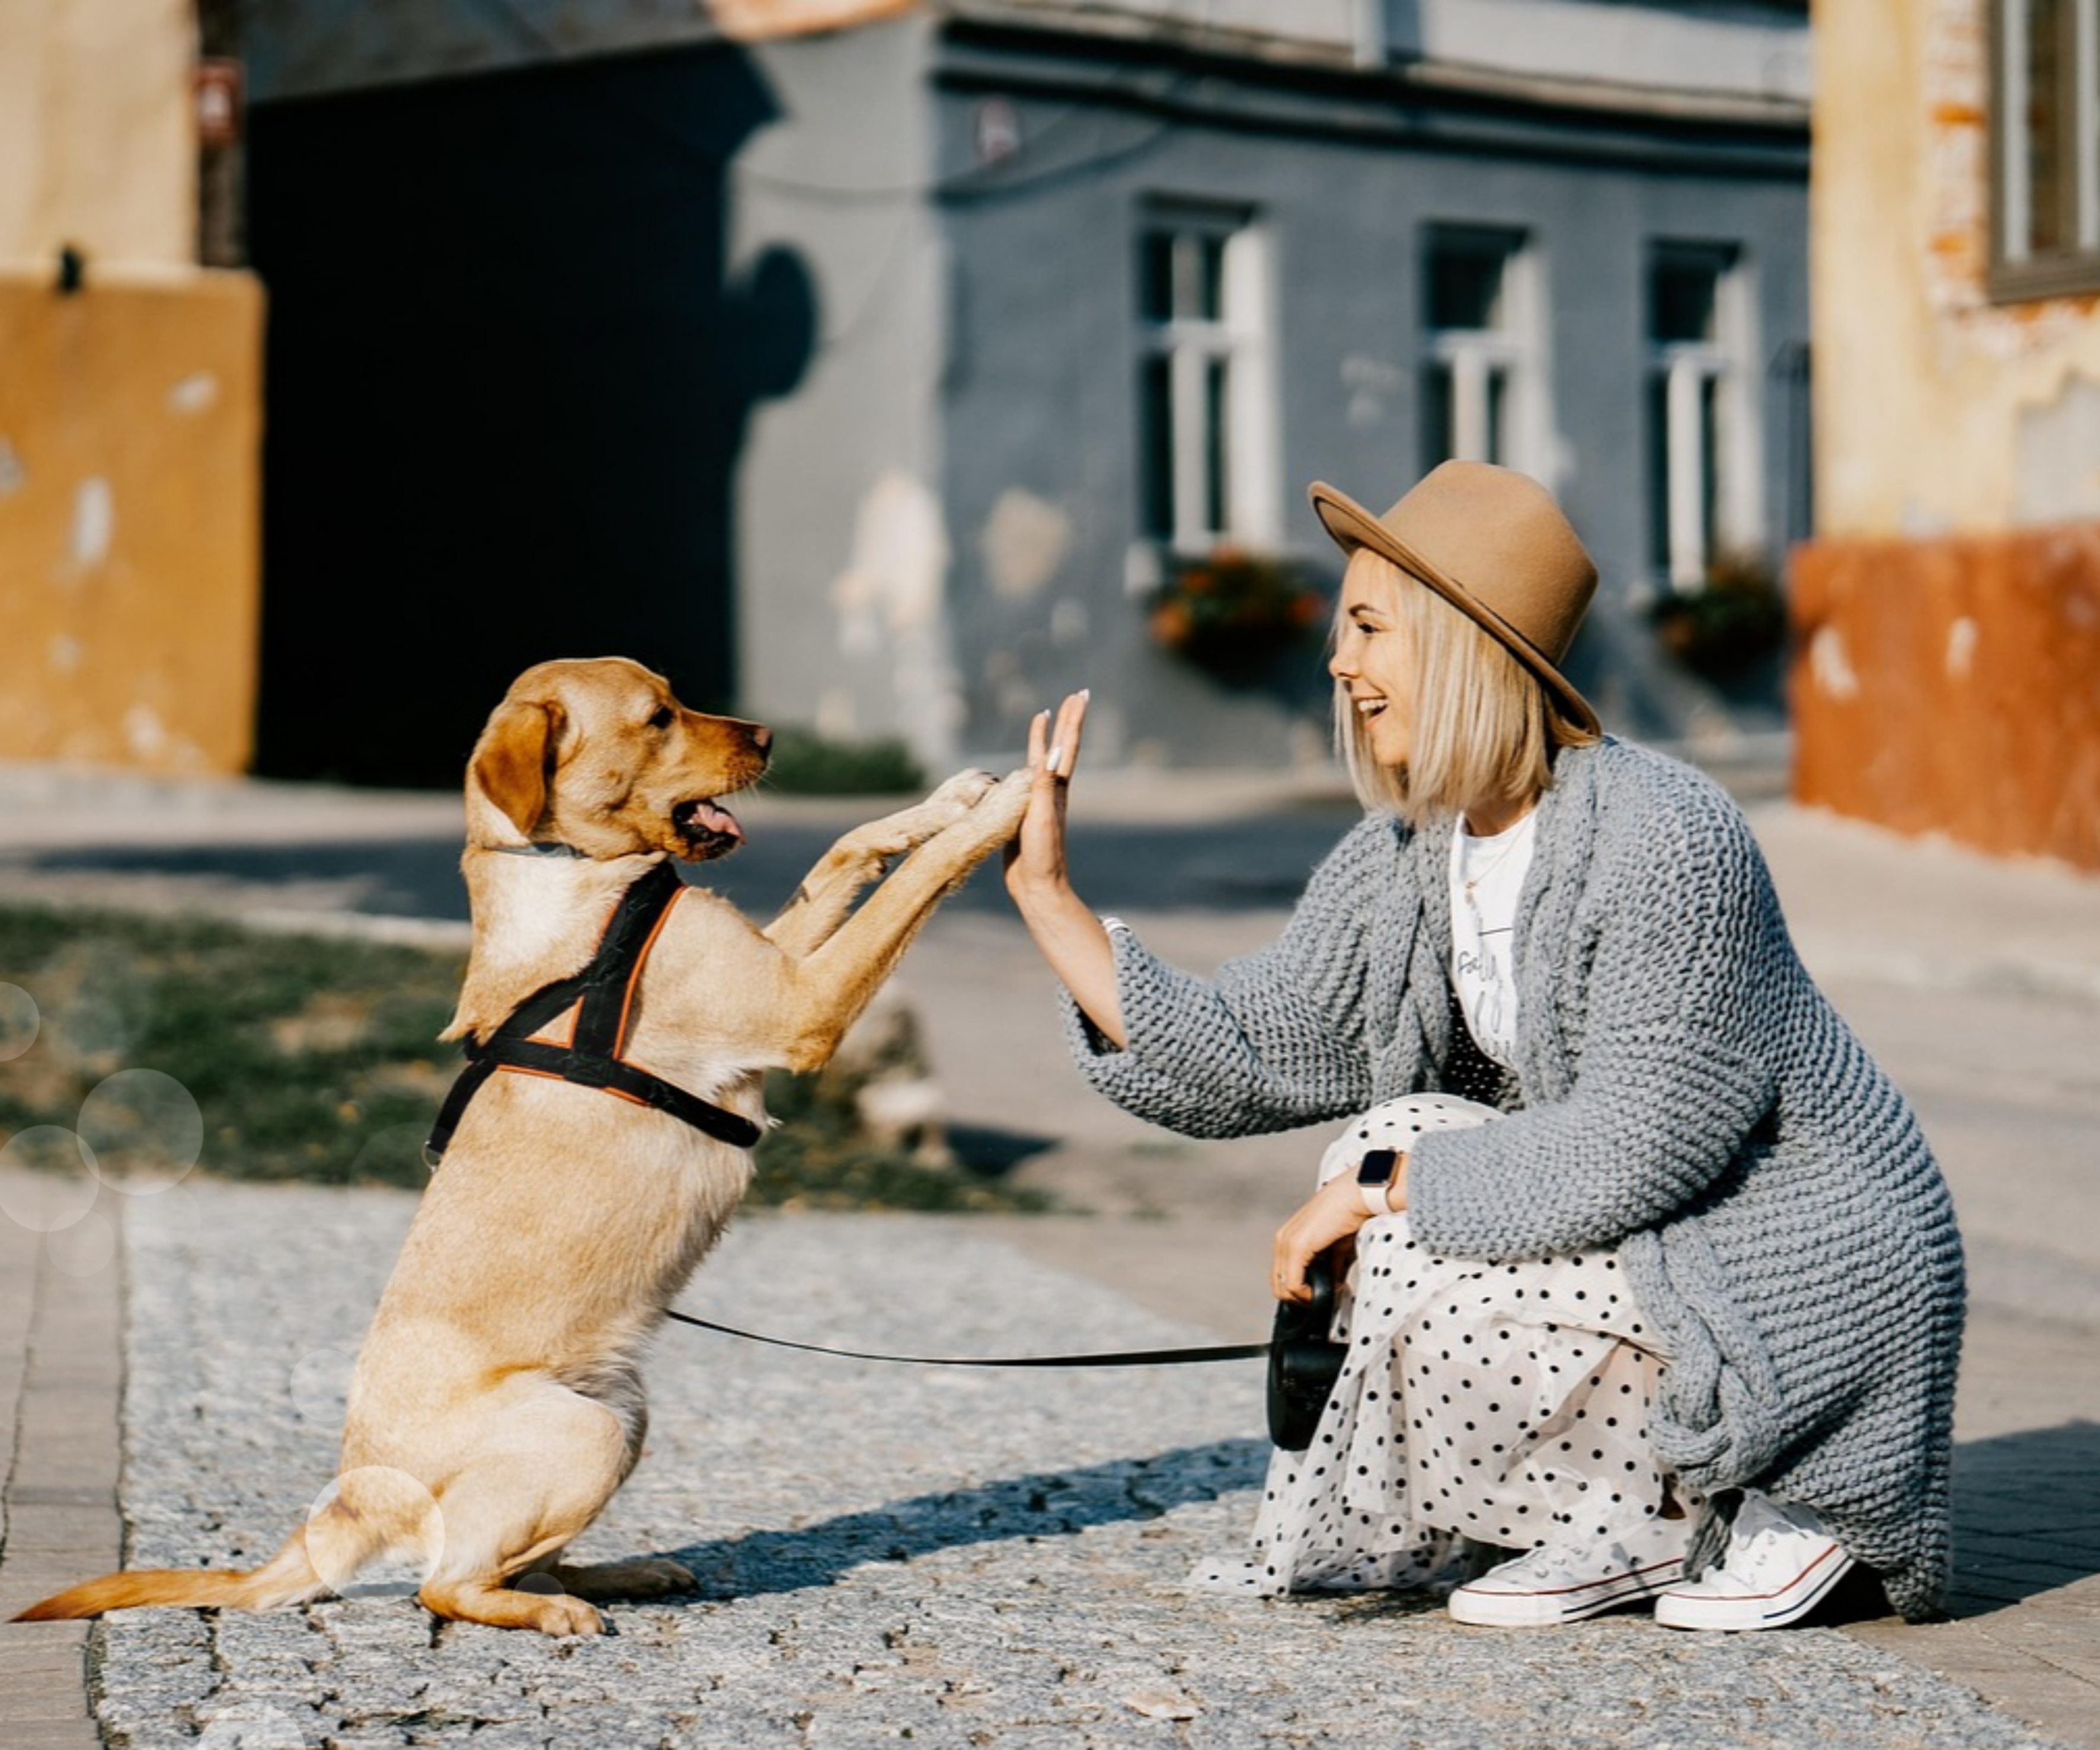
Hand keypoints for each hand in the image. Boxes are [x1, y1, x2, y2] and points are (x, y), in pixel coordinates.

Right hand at [1004, 690, 1088, 902]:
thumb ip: (1044, 785)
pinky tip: (1020, 762)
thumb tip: (1054, 752)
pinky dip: (1023, 764)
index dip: (1072, 720)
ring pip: (1042, 760)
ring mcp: (1038, 800)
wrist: (1037, 887)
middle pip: (1061, 747)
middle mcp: (1051, 790)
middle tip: (1075, 695)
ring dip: (1046, 738)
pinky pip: (1022, 780)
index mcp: (1057, 788)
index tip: (1079, 695)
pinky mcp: (1022, 812)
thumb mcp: (1041, 817)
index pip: (1067, 746)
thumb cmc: (1041, 855)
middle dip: (1067, 721)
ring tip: (1046, 717)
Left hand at [1272, 1158, 1406, 1302]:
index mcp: (1288, 1238)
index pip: (1281, 1275)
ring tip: (1326, 1293)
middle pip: (1278, 1285)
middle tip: (1322, 1298)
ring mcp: (1286, 1243)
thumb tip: (1332, 1286)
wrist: (1355, 1196)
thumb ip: (1330, 1268)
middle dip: (1300, 1298)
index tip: (1320, 1293)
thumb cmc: (1348, 1215)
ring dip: (1305, 1297)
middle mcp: (1282, 1240)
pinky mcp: (1296, 1246)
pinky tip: (1326, 1289)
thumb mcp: (1336, 1248)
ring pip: (1282, 1287)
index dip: (1299, 1291)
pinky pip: (1292, 1283)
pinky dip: (1308, 1293)